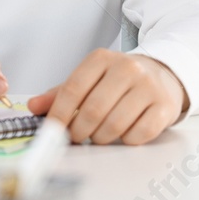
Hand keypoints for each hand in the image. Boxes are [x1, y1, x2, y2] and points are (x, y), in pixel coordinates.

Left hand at [28, 50, 187, 145]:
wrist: (162, 75)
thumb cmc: (119, 80)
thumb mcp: (89, 79)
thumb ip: (60, 93)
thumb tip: (33, 106)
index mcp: (101, 59)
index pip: (73, 88)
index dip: (59, 113)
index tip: (52, 130)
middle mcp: (127, 68)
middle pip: (93, 109)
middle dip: (79, 131)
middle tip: (75, 138)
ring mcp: (148, 87)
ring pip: (115, 124)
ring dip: (100, 138)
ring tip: (97, 136)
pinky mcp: (165, 106)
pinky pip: (139, 133)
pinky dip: (126, 140)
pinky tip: (122, 135)